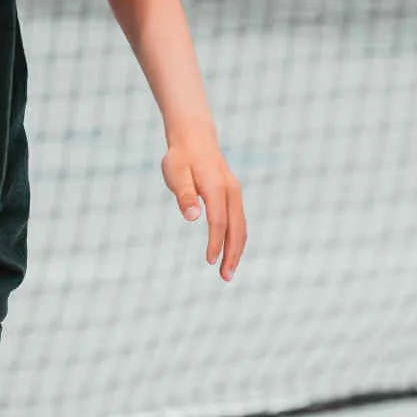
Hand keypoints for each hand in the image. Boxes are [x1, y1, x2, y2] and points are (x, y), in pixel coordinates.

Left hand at [162, 134, 246, 280]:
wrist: (195, 139)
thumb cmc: (181, 157)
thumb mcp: (175, 172)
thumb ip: (184, 194)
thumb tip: (193, 218)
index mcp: (217, 186)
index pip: (219, 220)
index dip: (216, 242)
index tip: (209, 261)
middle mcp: (231, 191)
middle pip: (237, 227)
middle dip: (232, 253)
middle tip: (225, 277)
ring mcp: (235, 194)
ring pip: (241, 226)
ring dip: (237, 250)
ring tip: (227, 272)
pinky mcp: (234, 197)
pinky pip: (239, 221)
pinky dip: (237, 239)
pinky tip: (230, 253)